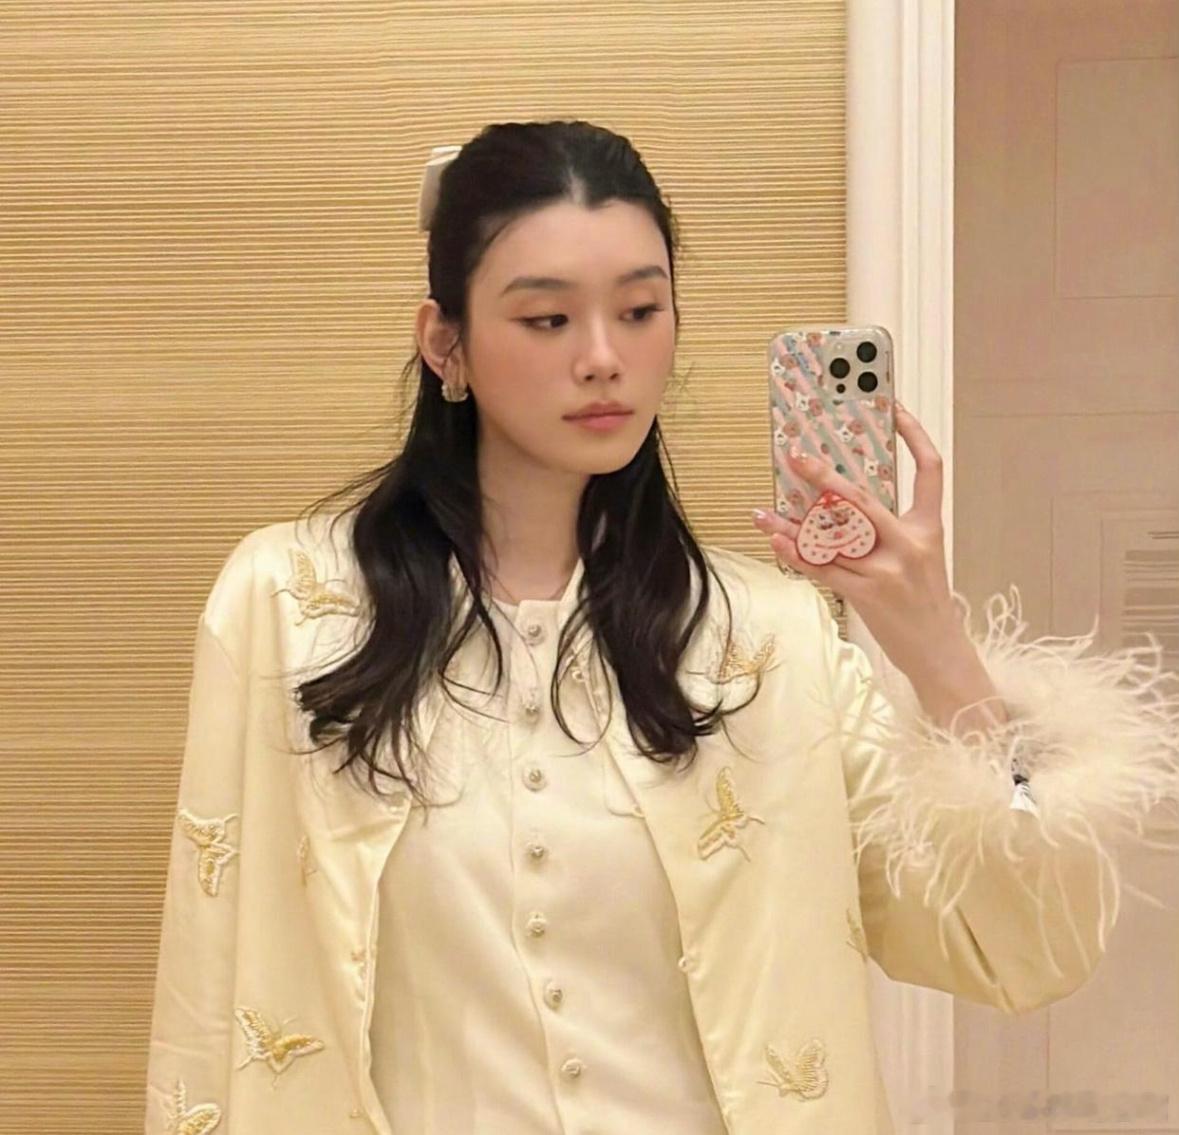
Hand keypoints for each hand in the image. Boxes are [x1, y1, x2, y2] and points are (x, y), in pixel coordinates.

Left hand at [752, 403, 969, 682]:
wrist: (939, 651)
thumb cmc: (926, 602)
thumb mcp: (923, 557)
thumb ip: (893, 529)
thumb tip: (847, 504)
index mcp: (928, 527)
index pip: (930, 470)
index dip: (916, 436)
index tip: (896, 409)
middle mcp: (908, 543)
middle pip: (861, 499)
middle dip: (824, 477)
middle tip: (795, 457)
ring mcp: (886, 569)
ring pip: (831, 537)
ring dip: (791, 524)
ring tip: (762, 510)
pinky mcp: (866, 594)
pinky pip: (823, 568)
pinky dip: (796, 553)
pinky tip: (775, 539)